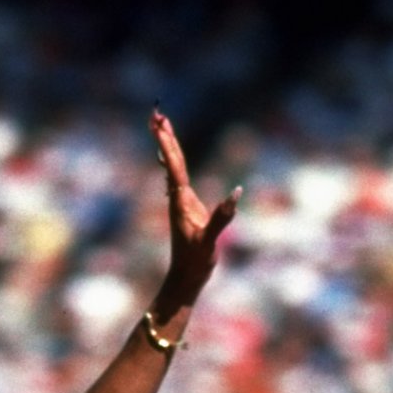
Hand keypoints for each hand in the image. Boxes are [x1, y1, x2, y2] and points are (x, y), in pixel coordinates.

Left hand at [149, 110, 238, 307]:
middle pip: (170, 160)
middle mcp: (178, 198)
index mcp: (182, 201)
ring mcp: (180, 202)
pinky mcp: (185, 209)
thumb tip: (236, 194)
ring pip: (172, 167)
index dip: (167, 142)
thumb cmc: (195, 261)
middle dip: (164, 136)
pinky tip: (167, 159)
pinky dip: (172, 163)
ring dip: (167, 146)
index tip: (159, 122)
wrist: (184, 279)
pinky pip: (177, 179)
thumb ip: (221, 218)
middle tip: (155, 113)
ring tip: (161, 126)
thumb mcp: (209, 240)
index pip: (174, 165)